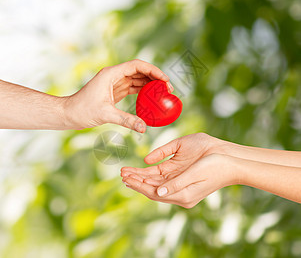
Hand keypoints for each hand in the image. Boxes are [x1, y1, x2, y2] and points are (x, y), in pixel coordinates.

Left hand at [63, 59, 172, 130]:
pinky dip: (143, 90)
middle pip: (139, 71)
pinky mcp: (115, 90)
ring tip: (163, 92)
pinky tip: (152, 96)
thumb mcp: (106, 115)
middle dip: (155, 77)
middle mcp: (114, 75)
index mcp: (111, 74)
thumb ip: (127, 120)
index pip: (137, 66)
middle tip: (168, 88)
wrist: (69, 114)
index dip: (153, 70)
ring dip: (150, 83)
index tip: (165, 79)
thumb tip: (144, 128)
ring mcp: (115, 82)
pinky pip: (133, 87)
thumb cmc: (82, 111)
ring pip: (137, 78)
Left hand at [121, 133, 237, 207]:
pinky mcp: (185, 186)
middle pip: (152, 191)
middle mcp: (181, 196)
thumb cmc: (216, 165)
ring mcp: (183, 192)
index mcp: (183, 195)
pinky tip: (146, 175)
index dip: (138, 184)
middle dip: (137, 182)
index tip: (125, 176)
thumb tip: (158, 192)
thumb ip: (176, 184)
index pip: (153, 191)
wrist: (232, 165)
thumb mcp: (195, 173)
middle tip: (122, 173)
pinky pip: (164, 184)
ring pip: (157, 188)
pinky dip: (152, 179)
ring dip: (143, 180)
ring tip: (129, 174)